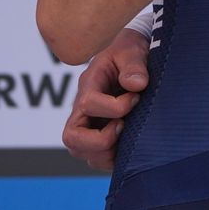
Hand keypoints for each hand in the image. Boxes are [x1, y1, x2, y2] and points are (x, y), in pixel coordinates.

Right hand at [62, 27, 148, 170]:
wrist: (130, 57)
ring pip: (82, 152)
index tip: (136, 97)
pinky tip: (132, 143)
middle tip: (124, 125)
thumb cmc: (129, 52)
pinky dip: (113, 158)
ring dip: (107, 151)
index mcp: (89, 85)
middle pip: (72, 138)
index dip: (114, 106)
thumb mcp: (132, 50)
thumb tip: (136, 85)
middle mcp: (83, 110)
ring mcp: (88, 125)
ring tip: (128, 134)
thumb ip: (133, 65)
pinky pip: (97, 159)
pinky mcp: (98, 137)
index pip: (88, 104)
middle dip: (100, 140)